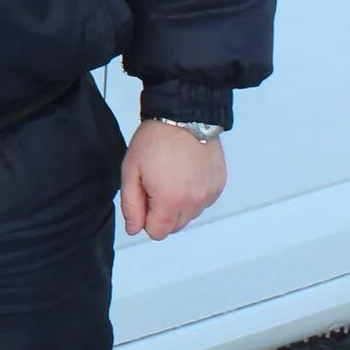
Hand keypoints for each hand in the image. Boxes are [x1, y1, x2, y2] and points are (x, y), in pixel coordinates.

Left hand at [120, 121, 226, 239]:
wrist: (184, 116)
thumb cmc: (156, 139)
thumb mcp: (131, 170)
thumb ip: (131, 204)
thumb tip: (134, 228)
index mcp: (170, 200)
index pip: (157, 233)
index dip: (146, 218)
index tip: (144, 198)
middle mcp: (194, 202)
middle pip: (175, 226)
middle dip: (162, 212)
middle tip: (156, 184)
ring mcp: (209, 194)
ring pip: (190, 215)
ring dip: (179, 204)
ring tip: (172, 176)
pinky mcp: (218, 185)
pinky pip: (203, 201)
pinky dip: (194, 194)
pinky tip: (186, 173)